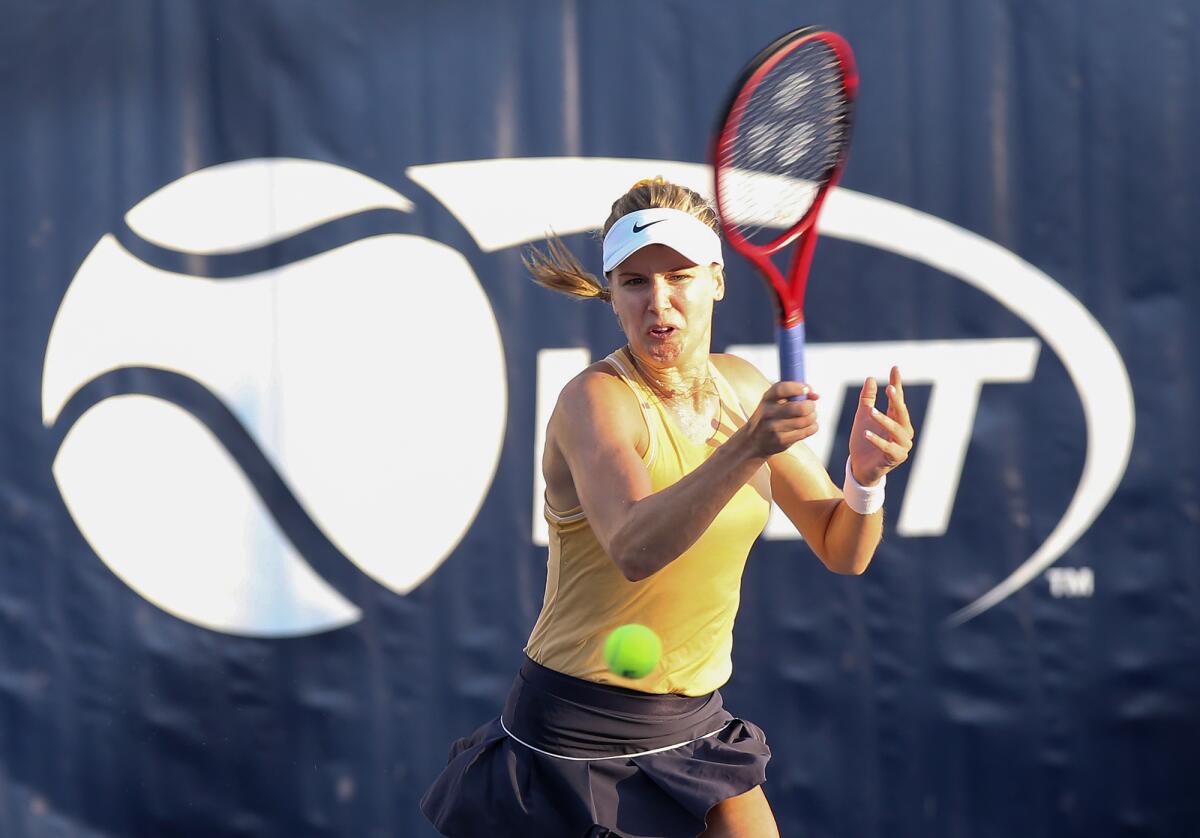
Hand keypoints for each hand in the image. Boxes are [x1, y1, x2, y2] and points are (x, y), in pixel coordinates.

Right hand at [735, 381, 820, 459]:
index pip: (781, 389)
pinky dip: (812, 427)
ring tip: (809, 416)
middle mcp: (769, 413)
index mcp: (767, 398)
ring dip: (812, 417)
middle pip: (799, 408)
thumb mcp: (774, 401)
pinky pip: (807, 431)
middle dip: (810, 406)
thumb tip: (815, 395)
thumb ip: (793, 393)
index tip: (807, 390)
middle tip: (810, 406)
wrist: (754, 441)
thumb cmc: (770, 417)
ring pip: (805, 420)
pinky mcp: (781, 440)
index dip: (797, 388)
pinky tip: (806, 426)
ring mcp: (774, 428)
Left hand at [848, 366, 913, 485]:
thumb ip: (867, 399)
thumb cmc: (863, 441)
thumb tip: (871, 378)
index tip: (895, 369)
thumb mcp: (862, 417)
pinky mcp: (895, 458)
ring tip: (872, 412)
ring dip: (884, 421)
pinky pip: (888, 447)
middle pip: (902, 413)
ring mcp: (902, 445)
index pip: (897, 399)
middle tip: (890, 388)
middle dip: (897, 401)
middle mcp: (903, 431)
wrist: (859, 467)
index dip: (897, 384)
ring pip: (896, 430)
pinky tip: (866, 433)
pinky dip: (877, 440)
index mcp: (896, 419)